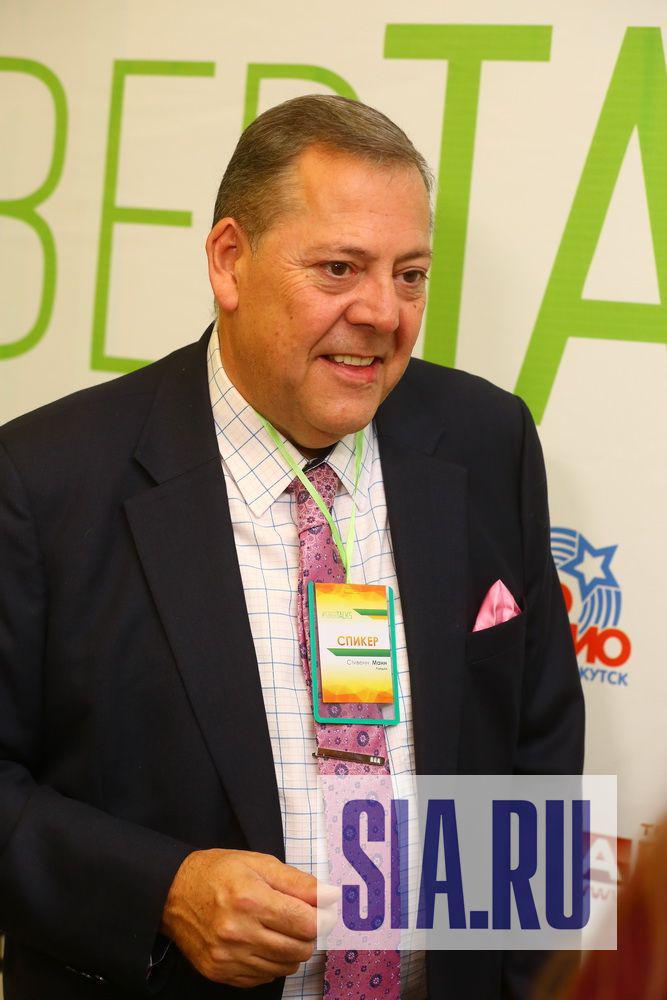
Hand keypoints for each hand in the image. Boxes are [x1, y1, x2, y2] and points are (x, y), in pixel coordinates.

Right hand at [160, 849, 319, 986]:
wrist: (173, 892)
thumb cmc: (218, 873)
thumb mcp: (260, 863)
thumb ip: (298, 882)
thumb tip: (331, 896)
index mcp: (250, 899)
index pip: (306, 923)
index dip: (322, 918)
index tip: (325, 912)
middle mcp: (238, 932)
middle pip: (298, 949)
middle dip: (309, 936)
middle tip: (303, 920)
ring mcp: (228, 956)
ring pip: (284, 967)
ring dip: (291, 950)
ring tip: (280, 929)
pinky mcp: (220, 972)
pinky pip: (263, 978)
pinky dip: (271, 962)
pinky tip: (262, 942)